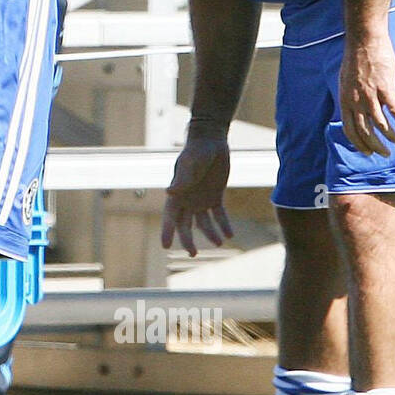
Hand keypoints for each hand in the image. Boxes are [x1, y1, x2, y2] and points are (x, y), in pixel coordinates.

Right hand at [161, 131, 233, 257]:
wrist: (211, 140)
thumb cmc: (196, 150)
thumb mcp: (190, 164)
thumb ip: (182, 179)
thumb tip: (169, 192)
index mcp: (177, 193)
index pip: (169, 217)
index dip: (167, 231)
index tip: (165, 246)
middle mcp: (187, 199)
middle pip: (185, 224)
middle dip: (187, 239)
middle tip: (193, 253)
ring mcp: (201, 199)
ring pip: (203, 222)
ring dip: (210, 233)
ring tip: (219, 242)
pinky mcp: (215, 196)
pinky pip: (219, 214)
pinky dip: (223, 224)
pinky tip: (229, 234)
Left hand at [338, 30, 394, 156]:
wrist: (364, 40)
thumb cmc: (356, 59)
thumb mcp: (346, 81)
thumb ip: (351, 97)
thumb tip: (356, 109)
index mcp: (345, 100)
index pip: (350, 129)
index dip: (359, 143)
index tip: (367, 152)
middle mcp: (355, 101)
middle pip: (365, 131)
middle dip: (375, 146)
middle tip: (385, 154)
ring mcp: (370, 95)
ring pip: (380, 124)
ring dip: (391, 136)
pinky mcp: (384, 87)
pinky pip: (394, 109)